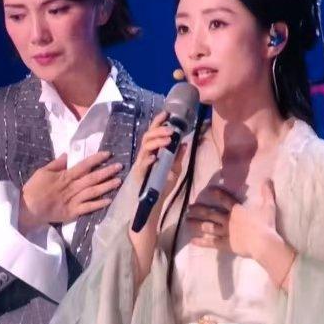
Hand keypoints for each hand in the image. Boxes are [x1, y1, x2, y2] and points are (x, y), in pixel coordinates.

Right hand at [18, 151, 122, 232]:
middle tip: (120, 166)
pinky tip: (109, 200)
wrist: (27, 209)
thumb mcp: (42, 171)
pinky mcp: (72, 212)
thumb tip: (66, 155)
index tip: (108, 154)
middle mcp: (71, 187)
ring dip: (106, 186)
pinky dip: (98, 204)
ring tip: (119, 181)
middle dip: (107, 171)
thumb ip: (56, 164)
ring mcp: (73, 200)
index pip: (83, 165)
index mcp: (65, 176)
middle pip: (92, 178)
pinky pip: (88, 208)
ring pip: (93, 192)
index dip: (96, 159)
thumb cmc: (33, 189)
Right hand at [129, 112, 188, 281]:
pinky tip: (156, 155)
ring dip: (156, 141)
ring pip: (144, 149)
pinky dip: (149, 159)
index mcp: (152, 155)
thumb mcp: (172, 172)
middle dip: (158, 130)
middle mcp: (144, 159)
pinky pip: (142, 166)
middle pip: (147, 138)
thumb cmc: (159, 191)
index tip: (167, 113)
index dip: (158, 123)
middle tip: (170, 127)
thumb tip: (184, 142)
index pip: (153, 136)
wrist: (150, 211)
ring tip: (168, 137)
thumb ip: (177, 157)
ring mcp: (141, 168)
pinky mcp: (140, 178)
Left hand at [186, 180, 293, 286]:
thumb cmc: (266, 224)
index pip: (225, 199)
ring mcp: (225, 232)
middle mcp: (228, 220)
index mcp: (237, 210)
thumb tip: (267, 179)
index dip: (217, 194)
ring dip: (196, 224)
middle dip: (199, 210)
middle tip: (188, 209)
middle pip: (210, 213)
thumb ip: (267, 193)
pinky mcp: (225, 245)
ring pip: (207, 227)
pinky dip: (201, 242)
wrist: (263, 243)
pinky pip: (211, 243)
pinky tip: (192, 241)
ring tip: (186, 221)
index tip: (208, 190)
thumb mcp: (269, 206)